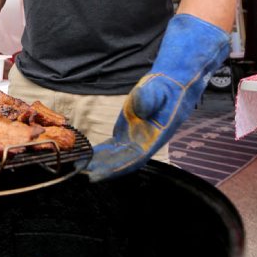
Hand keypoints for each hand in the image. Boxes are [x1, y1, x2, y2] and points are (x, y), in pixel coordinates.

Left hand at [85, 14, 230, 181]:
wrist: (174, 82)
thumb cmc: (168, 86)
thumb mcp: (160, 88)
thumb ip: (149, 98)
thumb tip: (139, 108)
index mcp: (154, 136)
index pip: (133, 157)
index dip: (116, 167)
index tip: (99, 174)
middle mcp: (145, 141)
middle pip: (122, 160)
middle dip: (104, 169)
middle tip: (83, 175)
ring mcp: (136, 136)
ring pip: (117, 155)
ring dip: (102, 163)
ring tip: (82, 169)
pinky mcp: (129, 130)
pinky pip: (114, 145)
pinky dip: (103, 152)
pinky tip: (89, 156)